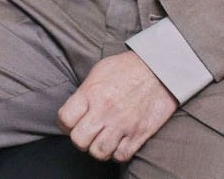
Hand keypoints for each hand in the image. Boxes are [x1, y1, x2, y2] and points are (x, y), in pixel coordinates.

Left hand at [58, 51, 177, 162]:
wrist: (159, 70)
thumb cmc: (127, 68)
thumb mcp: (98, 72)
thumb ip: (84, 92)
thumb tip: (75, 108)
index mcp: (91, 93)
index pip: (65, 120)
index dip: (65, 125)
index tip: (71, 124)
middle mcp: (104, 111)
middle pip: (79, 140)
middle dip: (79, 140)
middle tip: (86, 134)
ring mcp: (123, 124)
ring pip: (99, 152)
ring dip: (97, 149)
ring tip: (101, 140)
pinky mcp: (140, 134)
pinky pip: (121, 155)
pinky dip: (117, 153)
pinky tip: (117, 143)